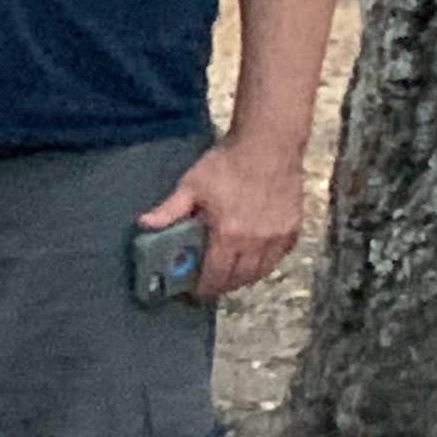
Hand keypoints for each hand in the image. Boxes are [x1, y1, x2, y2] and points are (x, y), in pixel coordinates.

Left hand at [140, 140, 306, 301]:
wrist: (268, 145)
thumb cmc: (227, 163)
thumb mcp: (191, 185)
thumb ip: (170, 210)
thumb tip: (144, 224)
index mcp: (229, 235)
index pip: (215, 275)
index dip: (203, 288)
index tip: (193, 292)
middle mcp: (256, 242)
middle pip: (239, 278)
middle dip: (222, 285)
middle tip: (209, 283)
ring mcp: (277, 237)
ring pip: (261, 271)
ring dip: (244, 278)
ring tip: (228, 274)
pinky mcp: (293, 229)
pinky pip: (278, 257)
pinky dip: (264, 263)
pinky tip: (253, 258)